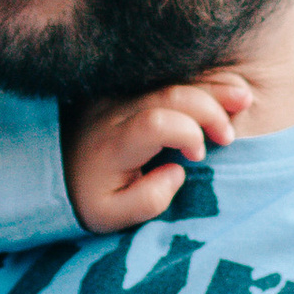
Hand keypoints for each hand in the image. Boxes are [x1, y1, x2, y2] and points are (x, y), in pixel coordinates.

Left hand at [67, 70, 253, 231]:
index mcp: (113, 143)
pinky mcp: (127, 88)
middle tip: (228, 138)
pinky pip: (165, 77)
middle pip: (170, 94)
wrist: (50, 169)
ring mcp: (121, 94)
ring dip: (210, 89)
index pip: (156, 122)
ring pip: (171, 80)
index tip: (197, 156)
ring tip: (243, 100)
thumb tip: (178, 171)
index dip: (187, 133)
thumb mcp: (110, 216)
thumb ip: (148, 201)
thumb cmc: (87, 196)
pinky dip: (198, 82)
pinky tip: (225, 90)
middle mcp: (116, 111)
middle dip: (209, 111)